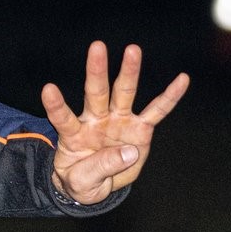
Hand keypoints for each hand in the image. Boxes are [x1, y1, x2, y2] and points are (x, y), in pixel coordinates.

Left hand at [42, 42, 188, 204]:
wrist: (98, 185)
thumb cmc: (82, 180)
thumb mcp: (83, 183)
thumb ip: (100, 168)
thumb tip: (129, 152)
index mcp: (74, 134)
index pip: (63, 118)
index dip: (56, 105)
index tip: (48, 89)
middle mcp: (96, 121)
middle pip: (96, 92)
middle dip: (96, 70)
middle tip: (97, 46)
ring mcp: (119, 122)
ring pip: (124, 93)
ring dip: (129, 72)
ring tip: (132, 50)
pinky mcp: (140, 129)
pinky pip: (157, 111)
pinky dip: (170, 96)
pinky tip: (182, 79)